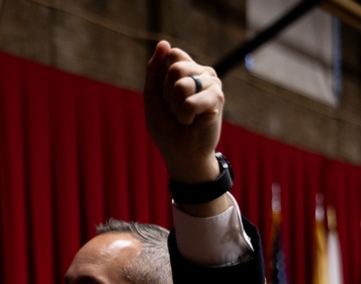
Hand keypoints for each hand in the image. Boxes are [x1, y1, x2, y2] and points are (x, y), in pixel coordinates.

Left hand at [143, 40, 223, 186]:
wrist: (180, 154)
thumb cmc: (166, 127)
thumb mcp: (152, 96)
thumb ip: (154, 70)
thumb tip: (164, 43)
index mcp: (187, 70)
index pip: (172, 54)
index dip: (161, 77)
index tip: (164, 96)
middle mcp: (203, 73)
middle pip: (176, 67)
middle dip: (167, 93)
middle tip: (175, 108)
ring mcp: (213, 84)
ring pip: (182, 84)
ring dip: (175, 106)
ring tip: (184, 116)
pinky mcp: (218, 99)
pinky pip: (190, 101)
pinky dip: (184, 115)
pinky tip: (191, 122)